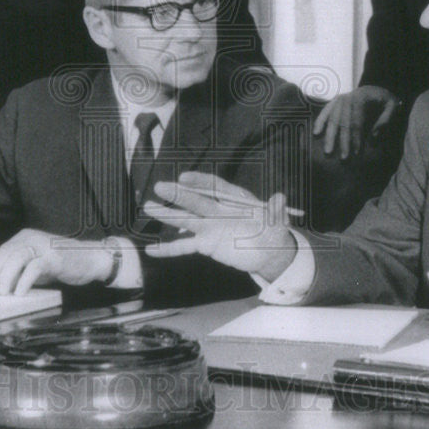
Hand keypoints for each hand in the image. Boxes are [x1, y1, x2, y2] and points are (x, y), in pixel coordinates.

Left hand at [0, 229, 114, 294]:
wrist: (91, 259)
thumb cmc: (63, 264)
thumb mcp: (37, 263)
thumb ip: (20, 268)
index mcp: (25, 237)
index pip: (0, 252)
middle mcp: (32, 238)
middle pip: (5, 255)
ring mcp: (44, 246)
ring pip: (16, 259)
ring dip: (6, 278)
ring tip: (3, 293)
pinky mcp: (54, 257)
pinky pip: (33, 269)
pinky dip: (24, 282)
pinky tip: (20, 293)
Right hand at [143, 171, 297, 281]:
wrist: (268, 251)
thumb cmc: (273, 231)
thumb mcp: (278, 221)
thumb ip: (276, 211)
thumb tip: (280, 198)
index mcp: (233, 199)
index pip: (214, 186)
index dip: (200, 182)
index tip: (184, 178)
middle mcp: (217, 210)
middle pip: (195, 200)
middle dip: (178, 194)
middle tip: (159, 187)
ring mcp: (209, 227)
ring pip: (185, 220)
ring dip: (167, 215)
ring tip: (148, 207)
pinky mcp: (205, 244)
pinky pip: (184, 246)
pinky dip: (168, 249)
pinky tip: (151, 250)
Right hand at [312, 85, 400, 158]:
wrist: (376, 88)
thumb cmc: (385, 99)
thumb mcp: (393, 106)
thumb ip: (386, 119)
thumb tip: (374, 136)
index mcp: (361, 98)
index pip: (356, 122)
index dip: (356, 138)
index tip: (356, 153)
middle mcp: (347, 98)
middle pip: (342, 123)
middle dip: (342, 141)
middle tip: (343, 158)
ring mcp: (339, 99)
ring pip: (332, 120)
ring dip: (329, 136)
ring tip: (327, 151)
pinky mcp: (334, 101)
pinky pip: (325, 112)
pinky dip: (319, 122)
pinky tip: (316, 133)